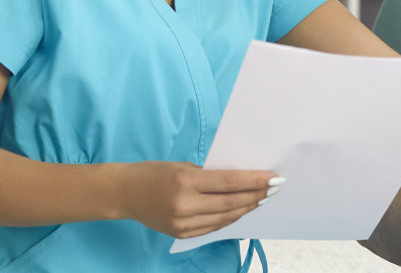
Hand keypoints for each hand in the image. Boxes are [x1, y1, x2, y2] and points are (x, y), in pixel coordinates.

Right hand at [113, 161, 280, 238]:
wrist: (125, 193)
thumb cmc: (155, 173)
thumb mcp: (183, 166)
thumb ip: (210, 175)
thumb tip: (242, 180)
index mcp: (185, 181)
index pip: (230, 182)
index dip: (255, 181)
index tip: (275, 178)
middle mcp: (184, 205)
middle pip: (231, 203)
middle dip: (257, 195)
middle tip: (274, 189)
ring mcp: (182, 223)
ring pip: (225, 218)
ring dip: (247, 207)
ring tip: (262, 198)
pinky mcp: (181, 234)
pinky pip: (213, 227)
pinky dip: (230, 218)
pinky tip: (241, 209)